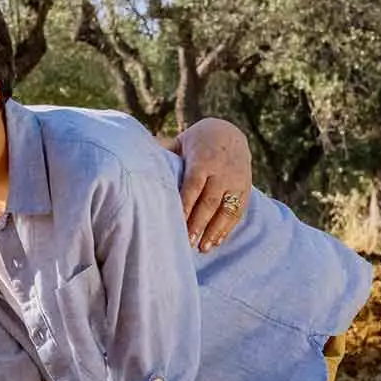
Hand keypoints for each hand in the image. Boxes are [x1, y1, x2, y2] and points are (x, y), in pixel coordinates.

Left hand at [171, 117, 252, 252]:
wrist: (230, 132)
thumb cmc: (196, 141)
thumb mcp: (181, 141)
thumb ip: (163, 151)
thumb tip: (135, 157)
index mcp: (203, 160)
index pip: (193, 185)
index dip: (186, 204)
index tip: (176, 222)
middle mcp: (222, 171)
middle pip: (209, 201)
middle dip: (199, 223)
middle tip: (188, 242)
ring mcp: (236, 181)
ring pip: (226, 209)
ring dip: (215, 230)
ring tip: (203, 248)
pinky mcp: (245, 189)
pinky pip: (238, 211)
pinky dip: (227, 228)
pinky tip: (216, 242)